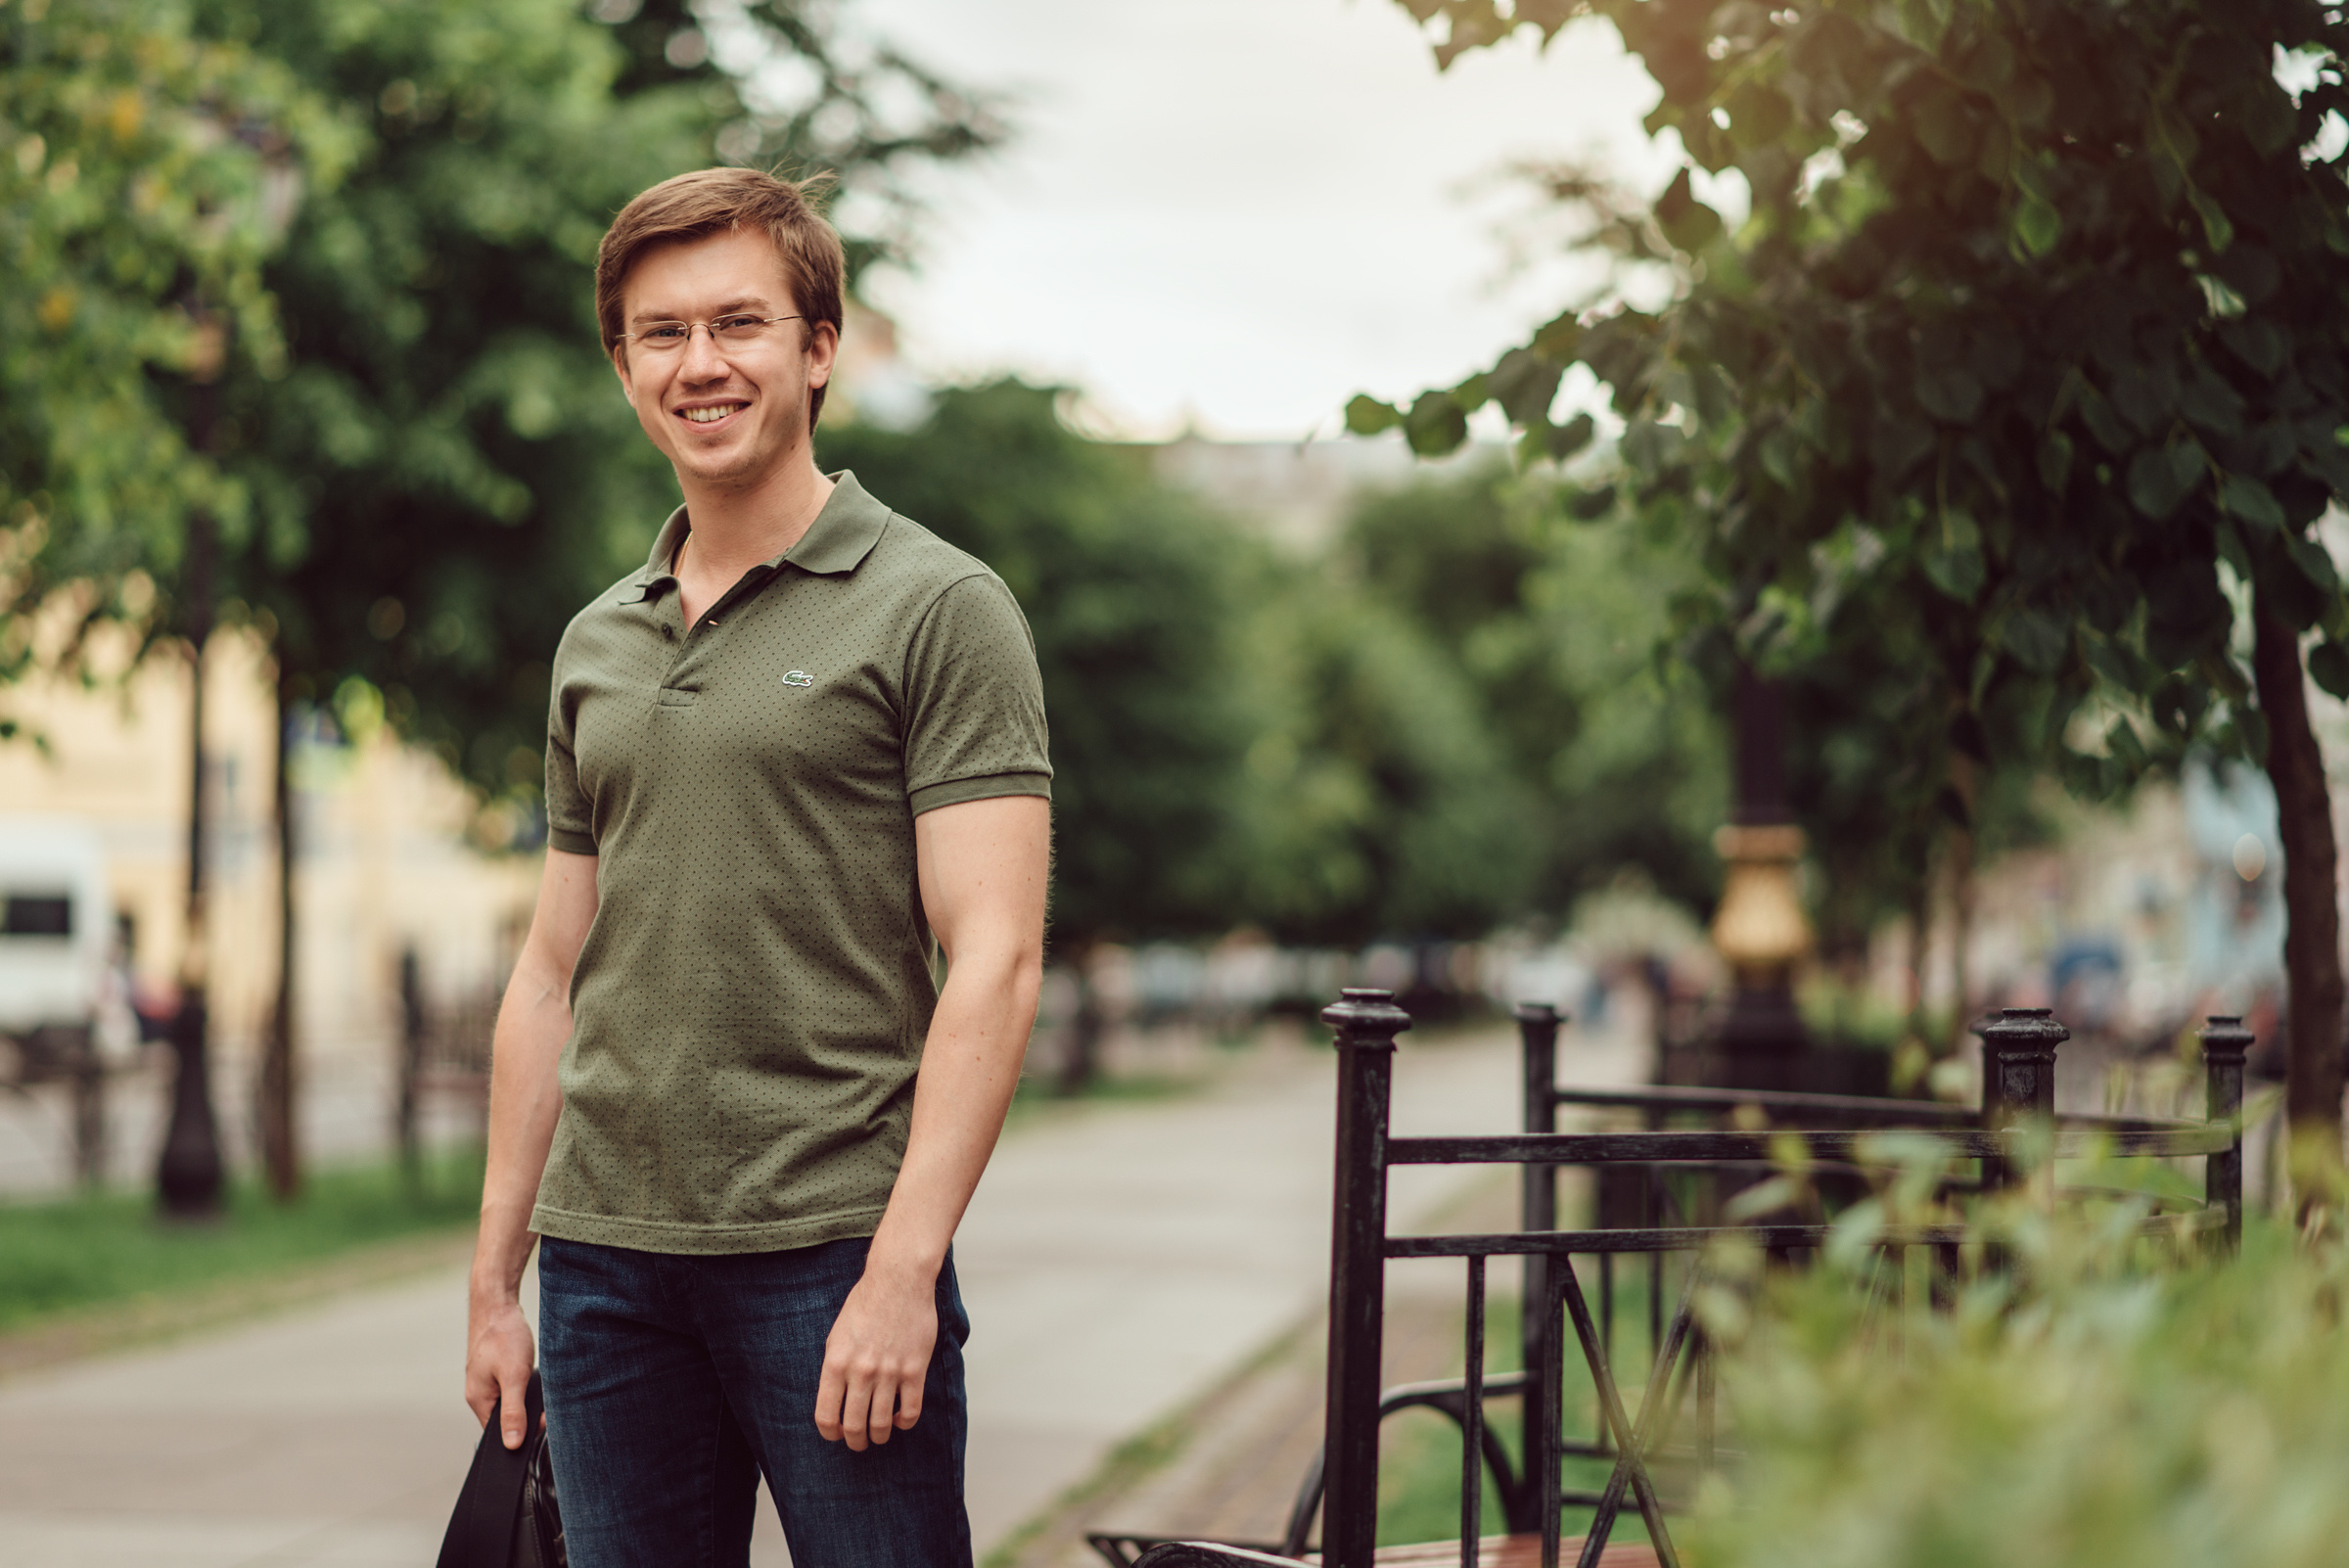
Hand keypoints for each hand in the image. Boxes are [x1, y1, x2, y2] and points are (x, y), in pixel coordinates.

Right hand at [466, 1295, 537, 1450]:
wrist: (497, 1302)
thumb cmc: (504, 1336)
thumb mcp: (514, 1377)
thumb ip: (513, 1412)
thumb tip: (512, 1444)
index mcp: (478, 1400)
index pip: (497, 1434)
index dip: (522, 1433)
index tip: (544, 1424)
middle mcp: (479, 1393)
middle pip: (504, 1419)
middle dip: (527, 1416)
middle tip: (547, 1404)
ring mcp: (485, 1380)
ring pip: (509, 1401)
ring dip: (526, 1399)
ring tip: (541, 1387)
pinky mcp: (493, 1369)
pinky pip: (510, 1387)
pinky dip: (523, 1386)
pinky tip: (534, 1376)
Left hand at [813, 1258, 937, 1450]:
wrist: (898, 1281)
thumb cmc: (865, 1304)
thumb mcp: (836, 1336)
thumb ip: (835, 1368)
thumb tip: (836, 1400)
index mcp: (836, 1363)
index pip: (826, 1416)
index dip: (830, 1433)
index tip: (836, 1434)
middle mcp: (860, 1371)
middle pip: (854, 1426)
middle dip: (855, 1442)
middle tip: (859, 1443)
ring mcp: (889, 1372)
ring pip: (881, 1424)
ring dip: (879, 1436)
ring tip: (879, 1434)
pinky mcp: (914, 1369)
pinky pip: (910, 1411)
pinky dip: (904, 1422)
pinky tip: (900, 1418)